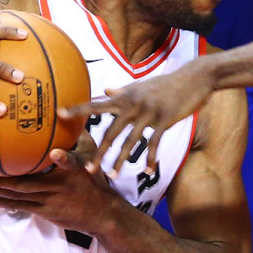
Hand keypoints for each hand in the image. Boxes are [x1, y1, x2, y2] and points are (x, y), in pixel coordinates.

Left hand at [0, 144, 117, 233]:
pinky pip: (18, 207)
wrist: (100, 213)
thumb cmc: (94, 180)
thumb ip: (78, 134)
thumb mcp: (92, 155)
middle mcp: (58, 187)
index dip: (63, 158)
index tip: (55, 153)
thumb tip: (66, 110)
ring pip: (17, 198)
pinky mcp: (44, 211)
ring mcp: (49, 201)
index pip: (70, 162)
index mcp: (74, 170)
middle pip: (25, 185)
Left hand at [61, 62, 214, 173]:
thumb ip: (122, 92)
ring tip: (112, 175)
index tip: (59, 114)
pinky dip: (150, 159)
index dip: (77, 109)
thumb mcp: (141, 85)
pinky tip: (148, 171)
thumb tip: (104, 92)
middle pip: (111, 131)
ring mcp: (149, 113)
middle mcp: (133, 104)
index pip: (96, 103)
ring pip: (130, 141)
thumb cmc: (166, 83)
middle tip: (88, 169)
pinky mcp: (165, 120)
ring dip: (120, 160)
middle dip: (99, 151)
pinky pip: (154, 144)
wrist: (194, 78)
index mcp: (125, 96)